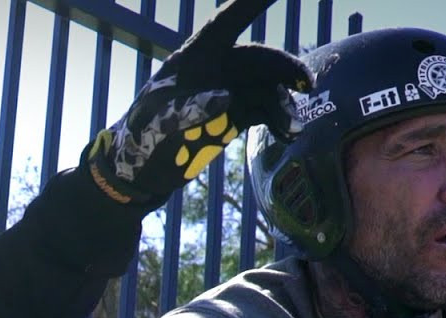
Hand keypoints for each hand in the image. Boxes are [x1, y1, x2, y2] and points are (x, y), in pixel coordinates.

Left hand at [84, 0, 310, 204]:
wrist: (140, 173)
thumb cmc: (140, 141)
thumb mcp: (157, 123)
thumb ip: (188, 108)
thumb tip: (227, 98)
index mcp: (194, 57)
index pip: (229, 20)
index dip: (255, 1)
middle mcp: (215, 68)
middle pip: (259, 57)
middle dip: (284, 68)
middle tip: (306, 84)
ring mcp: (228, 91)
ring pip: (267, 86)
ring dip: (284, 102)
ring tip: (292, 128)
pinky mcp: (234, 116)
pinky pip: (265, 109)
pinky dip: (278, 119)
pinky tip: (287, 134)